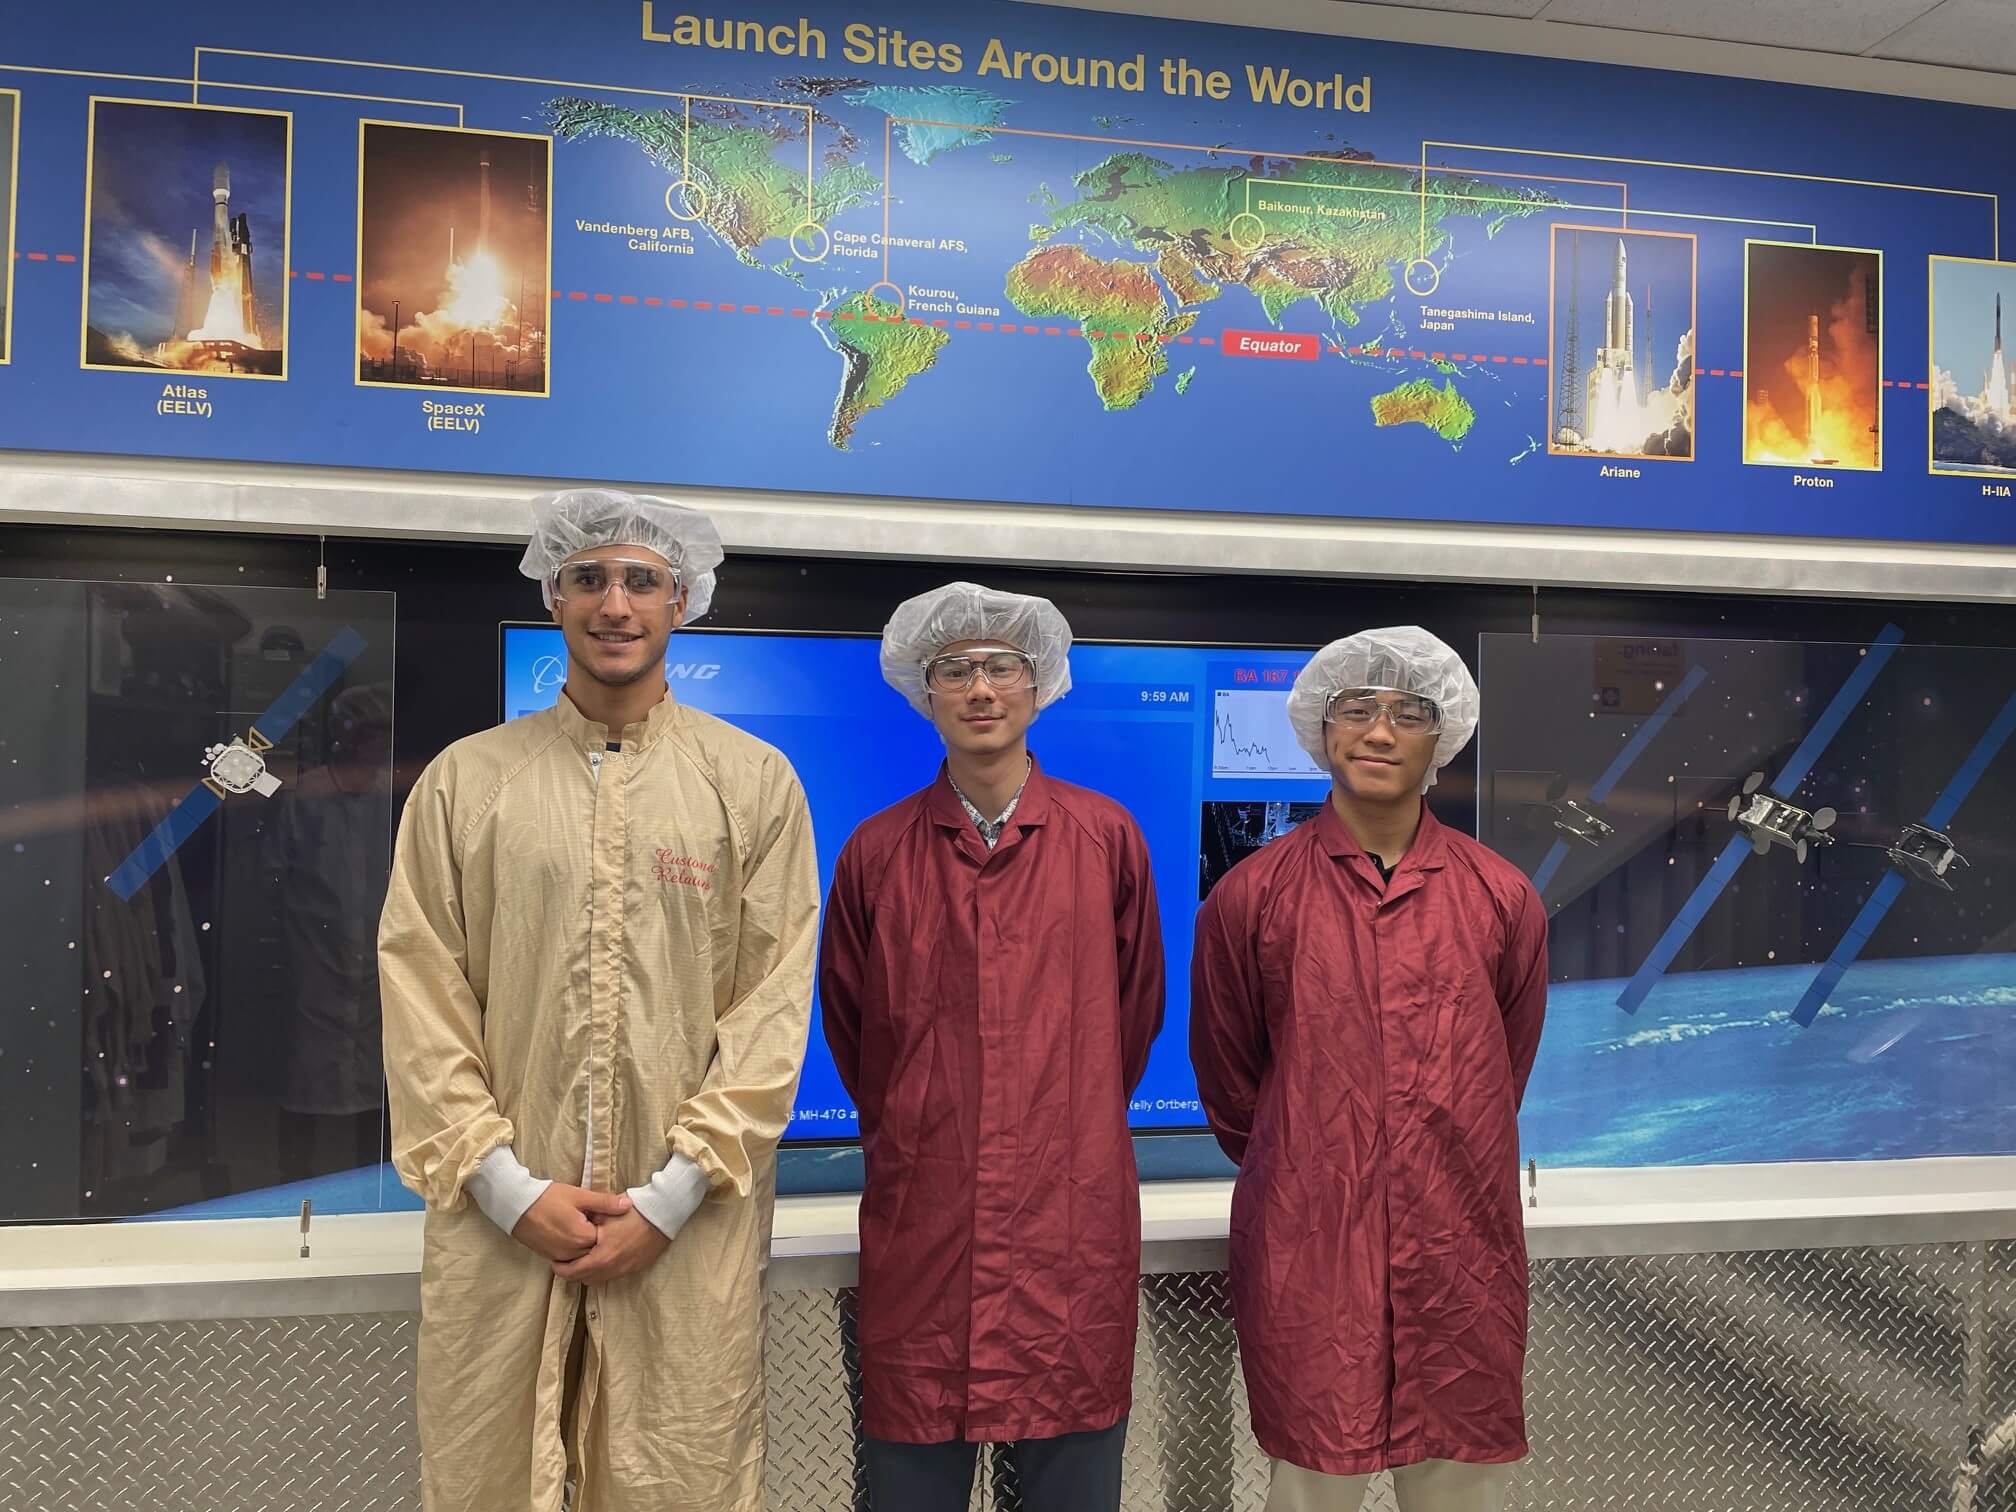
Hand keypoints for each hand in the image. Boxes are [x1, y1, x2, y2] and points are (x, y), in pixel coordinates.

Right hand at [511, 1183, 632, 1263]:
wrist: (517, 1206)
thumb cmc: (548, 1197)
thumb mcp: (579, 1196)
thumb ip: (605, 1203)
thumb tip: (628, 1204)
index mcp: (581, 1236)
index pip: (606, 1239)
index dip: (610, 1229)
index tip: (609, 1219)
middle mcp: (571, 1251)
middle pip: (596, 1251)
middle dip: (601, 1240)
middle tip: (600, 1223)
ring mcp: (560, 1256)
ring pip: (583, 1257)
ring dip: (588, 1246)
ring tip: (587, 1227)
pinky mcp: (550, 1257)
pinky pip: (570, 1259)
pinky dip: (576, 1251)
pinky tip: (576, 1235)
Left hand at [550, 1209, 671, 1284]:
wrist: (663, 1214)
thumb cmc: (633, 1212)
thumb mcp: (605, 1214)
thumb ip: (587, 1225)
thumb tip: (573, 1229)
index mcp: (602, 1257)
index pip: (573, 1272)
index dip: (560, 1268)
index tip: (555, 1261)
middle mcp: (613, 1268)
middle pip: (585, 1279)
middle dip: (573, 1272)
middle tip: (566, 1261)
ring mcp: (626, 1269)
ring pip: (599, 1279)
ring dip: (589, 1272)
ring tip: (584, 1259)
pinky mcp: (636, 1267)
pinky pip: (614, 1274)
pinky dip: (604, 1269)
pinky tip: (605, 1256)